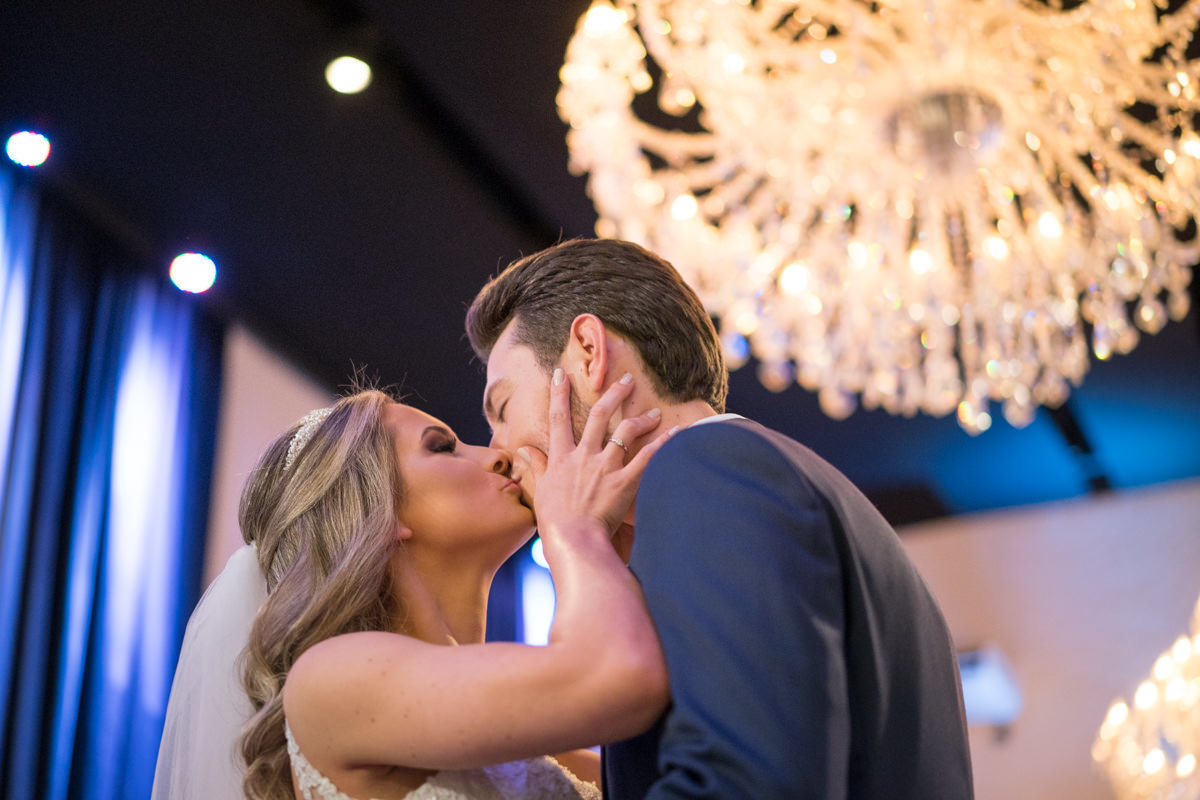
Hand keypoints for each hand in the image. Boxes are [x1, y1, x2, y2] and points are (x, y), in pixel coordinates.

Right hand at [517, 369, 674, 542]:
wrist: (573, 540)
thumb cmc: (555, 522)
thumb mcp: (541, 491)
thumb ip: (538, 466)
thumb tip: (525, 450)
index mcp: (561, 459)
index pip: (558, 419)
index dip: (559, 393)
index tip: (561, 373)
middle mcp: (583, 457)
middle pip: (598, 416)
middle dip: (612, 394)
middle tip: (626, 379)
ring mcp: (605, 468)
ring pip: (625, 432)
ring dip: (640, 419)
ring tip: (653, 413)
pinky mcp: (624, 482)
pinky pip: (647, 458)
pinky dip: (662, 444)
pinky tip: (675, 433)